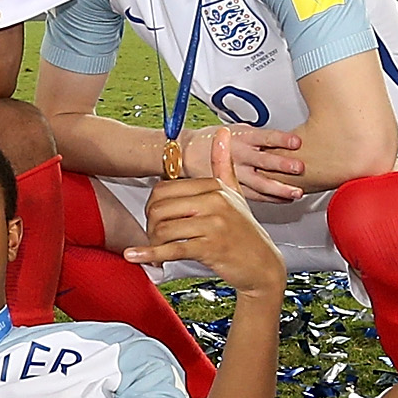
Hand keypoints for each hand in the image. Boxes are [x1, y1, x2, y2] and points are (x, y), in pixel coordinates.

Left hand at [125, 130, 287, 296]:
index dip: (152, 205)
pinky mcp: (211, 248)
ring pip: (163, 228)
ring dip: (152, 243)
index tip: (154, 217)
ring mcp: (214, 224)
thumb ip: (224, 164)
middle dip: (150, 225)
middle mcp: (215, 202)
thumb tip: (222, 132)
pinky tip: (134, 255)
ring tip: (157, 249)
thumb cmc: (246, 232)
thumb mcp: (236, 194)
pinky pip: (172, 248)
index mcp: (216, 188)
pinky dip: (150, 254)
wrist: (263, 265)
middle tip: (154, 236)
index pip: (165, 189)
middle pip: (160, 208)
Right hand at [181, 124, 303, 200]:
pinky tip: (285, 199)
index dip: (280, 139)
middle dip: (281, 165)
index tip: (296, 142)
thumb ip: (258, 136)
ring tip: (296, 192)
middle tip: (299, 168)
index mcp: (241, 137)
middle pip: (262, 160)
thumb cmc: (214, 139)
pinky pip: (253, 195)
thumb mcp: (236, 129)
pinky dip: (270, 198)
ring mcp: (235, 173)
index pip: (264, 137)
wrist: (188, 154)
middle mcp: (239, 155)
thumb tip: (285, 139)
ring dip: (279, 188)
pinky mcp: (231, 187)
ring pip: (259, 183)